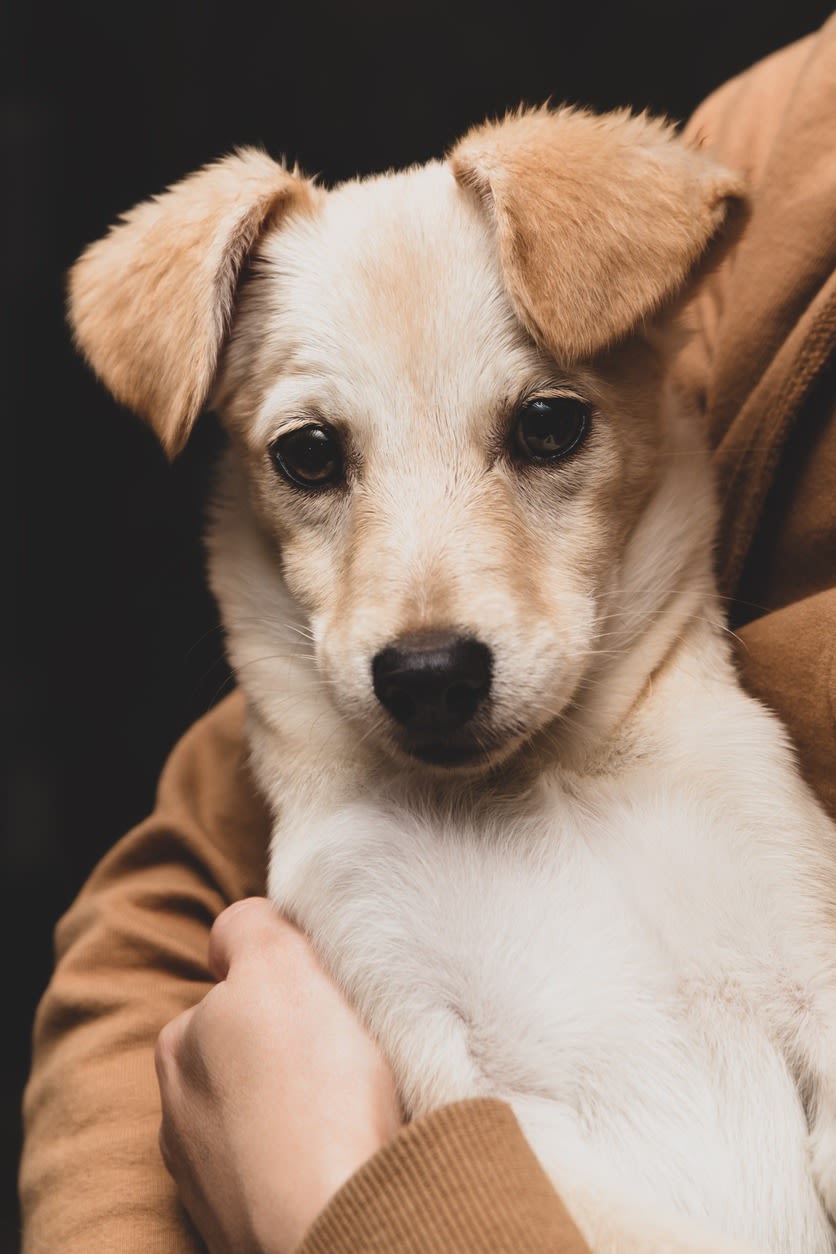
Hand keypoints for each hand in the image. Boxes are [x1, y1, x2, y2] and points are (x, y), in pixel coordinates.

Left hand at [155, 898, 402, 1253]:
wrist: (340, 1229)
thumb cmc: (313, 1096)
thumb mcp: (279, 968)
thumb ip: (249, 930)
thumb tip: (237, 929)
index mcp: (181, 1043)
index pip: (232, 986)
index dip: (283, 984)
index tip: (324, 1000)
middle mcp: (180, 1114)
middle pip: (245, 1054)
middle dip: (285, 1051)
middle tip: (346, 1055)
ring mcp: (209, 1183)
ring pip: (260, 1121)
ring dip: (295, 1114)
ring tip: (352, 1116)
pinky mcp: (241, 1231)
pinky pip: (278, 1178)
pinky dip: (304, 1168)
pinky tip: (342, 1163)